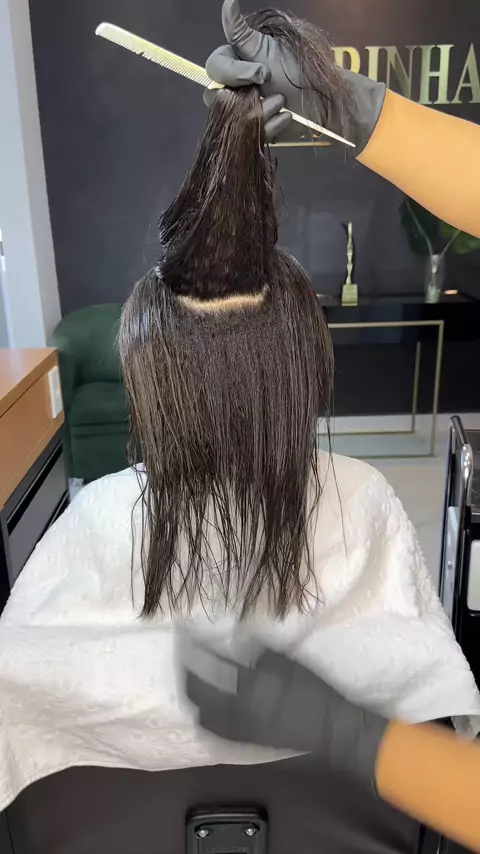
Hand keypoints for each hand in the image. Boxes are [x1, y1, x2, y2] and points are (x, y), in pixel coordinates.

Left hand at [182, 637, 388, 788]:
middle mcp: (233, 710)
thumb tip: (236, 639)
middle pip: (195, 692)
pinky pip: (213, 730)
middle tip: (183, 655)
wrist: (329, 729)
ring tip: (191, 677)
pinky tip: (206, 706)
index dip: (191, 649)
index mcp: (243, 687)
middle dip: (186, 672)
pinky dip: (204, 715)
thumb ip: (257, 650)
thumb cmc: (312, 691)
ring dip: (192, 694)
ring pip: (201, 714)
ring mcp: (237, 729)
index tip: (184, 634)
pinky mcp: (244, 741)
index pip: (206, 665)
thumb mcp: (286, 661)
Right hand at [204, 0, 385, 150]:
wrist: (324, 99)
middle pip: (217, 98)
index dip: (235, 74)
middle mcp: (234, 88)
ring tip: (283, 104)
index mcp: (233, 63)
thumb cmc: (298, 70)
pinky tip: (286, 117)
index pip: (215, 69)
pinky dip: (271, 126)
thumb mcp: (266, 50)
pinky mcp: (255, 131)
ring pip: (234, 119)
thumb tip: (228, 1)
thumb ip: (240, 32)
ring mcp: (243, 112)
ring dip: (262, 112)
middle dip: (249, 98)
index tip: (263, 73)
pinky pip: (251, 134)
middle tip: (275, 93)